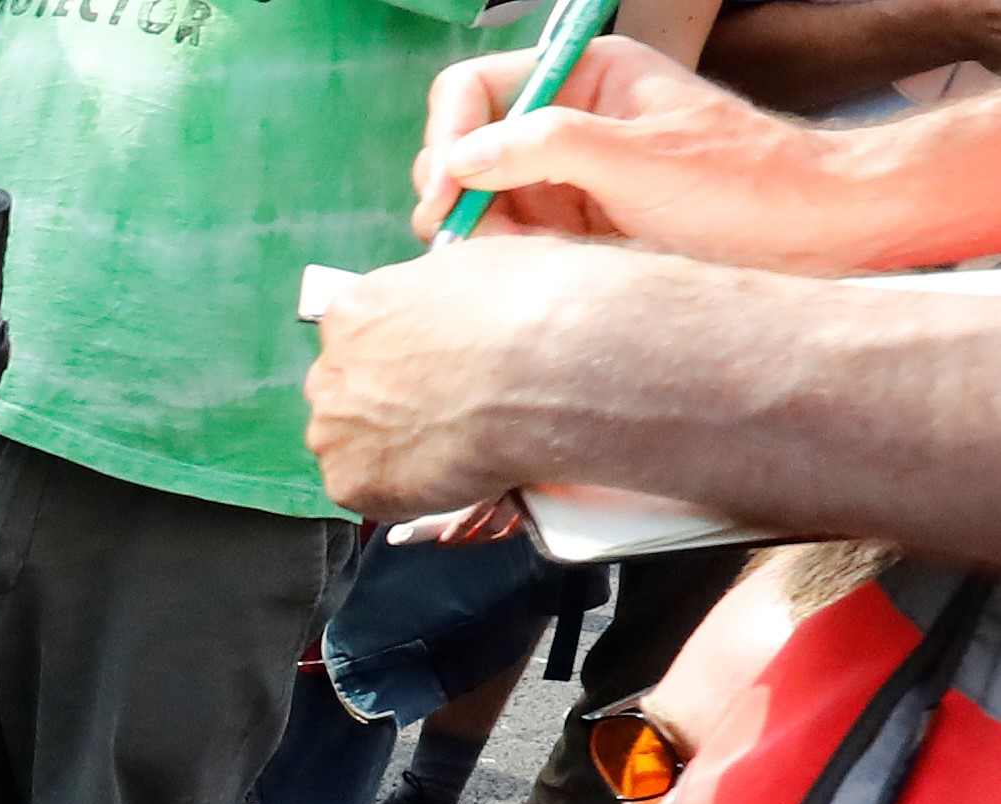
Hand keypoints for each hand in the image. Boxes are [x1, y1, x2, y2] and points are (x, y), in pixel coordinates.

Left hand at [304, 236, 654, 524]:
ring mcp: (333, 431)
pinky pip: (373, 494)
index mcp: (355, 311)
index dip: (400, 360)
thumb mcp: (477, 268)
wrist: (544, 371)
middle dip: (386, 406)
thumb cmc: (528, 309)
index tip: (432, 372)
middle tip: (441, 413)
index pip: (359, 341)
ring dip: (393, 451)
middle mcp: (329, 371)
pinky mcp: (350, 483)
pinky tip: (451, 475)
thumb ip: (439, 299)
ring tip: (453, 447)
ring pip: (352, 449)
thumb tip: (451, 311)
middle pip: (346, 395)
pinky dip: (407, 493)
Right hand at [415, 36, 837, 264]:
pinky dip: (505, 259)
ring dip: (480, 235)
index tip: (445, 196)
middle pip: (464, 148)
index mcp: (585, 77)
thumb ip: (547, 146)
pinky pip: (512, 238)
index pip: (473, 90)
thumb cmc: (744, 184)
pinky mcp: (577, 224)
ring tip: (517, 261)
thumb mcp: (641, 158)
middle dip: (456, 194)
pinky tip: (531, 274)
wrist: (810, 233)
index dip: (447, 140)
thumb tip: (459, 159)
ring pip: (480, 200)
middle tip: (474, 240)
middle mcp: (568, 119)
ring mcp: (570, 174)